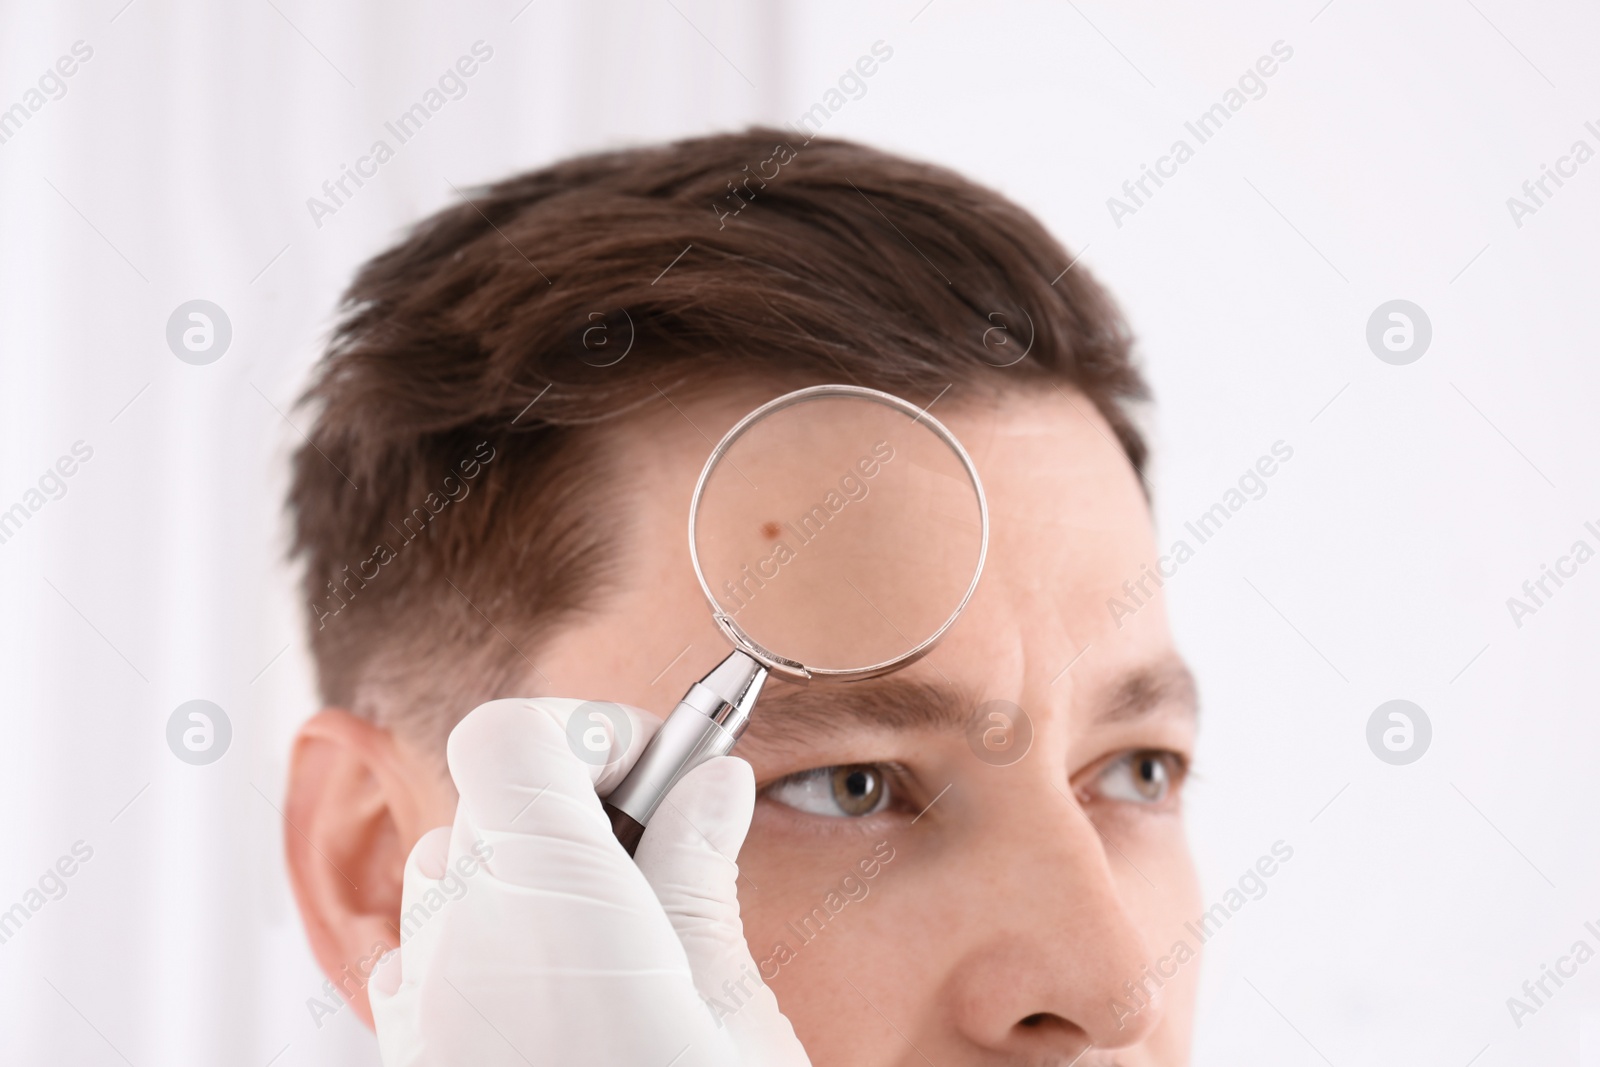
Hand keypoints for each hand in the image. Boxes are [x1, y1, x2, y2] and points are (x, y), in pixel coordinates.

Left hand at [368, 697, 811, 1066]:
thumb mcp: (731, 1010)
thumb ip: (698, 874)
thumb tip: (709, 783)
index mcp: (548, 909)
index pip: (509, 739)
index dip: (586, 731)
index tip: (657, 765)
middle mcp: (461, 952)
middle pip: (488, 804)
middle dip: (573, 802)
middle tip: (660, 849)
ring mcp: (425, 1015)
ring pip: (453, 878)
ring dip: (527, 872)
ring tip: (620, 934)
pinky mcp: (417, 1061)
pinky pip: (430, 958)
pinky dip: (489, 942)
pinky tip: (567, 996)